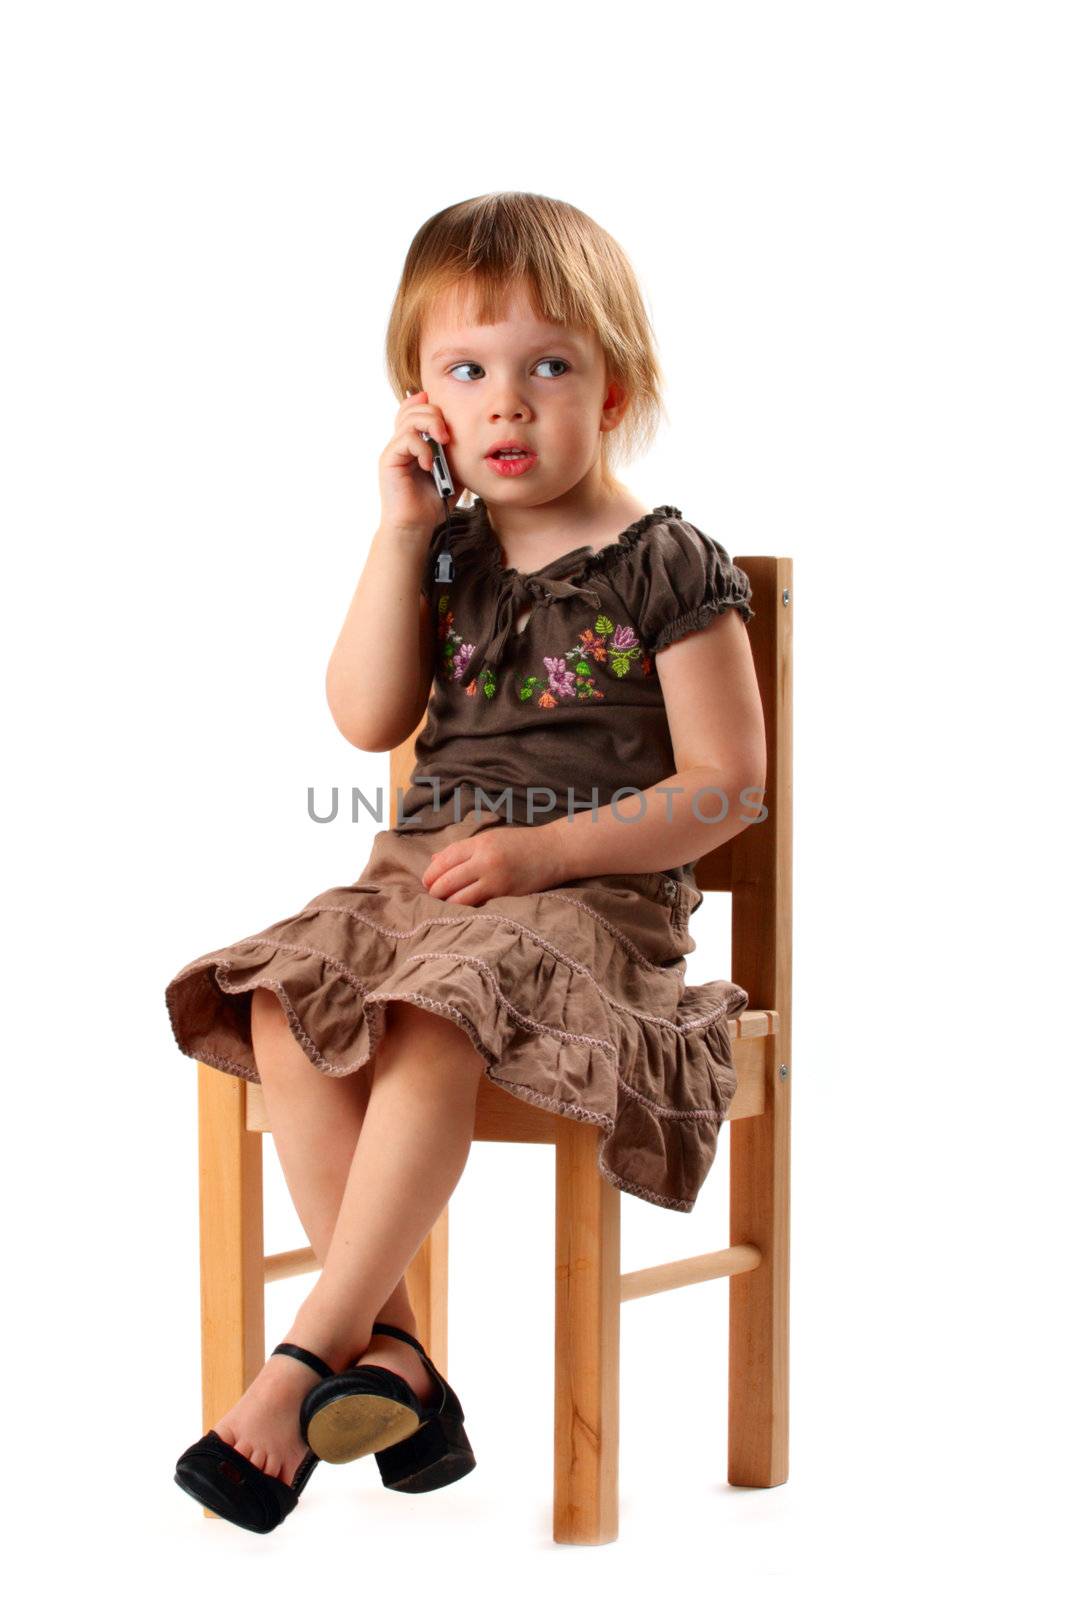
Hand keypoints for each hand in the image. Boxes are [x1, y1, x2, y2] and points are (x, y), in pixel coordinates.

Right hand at [378, 389, 465, 535]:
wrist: (417, 526)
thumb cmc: (433, 502)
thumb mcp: (453, 472)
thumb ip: (457, 452)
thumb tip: (472, 434)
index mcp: (415, 441)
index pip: (417, 408)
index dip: (432, 404)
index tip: (450, 417)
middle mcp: (402, 442)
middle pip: (414, 408)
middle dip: (436, 414)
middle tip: (448, 436)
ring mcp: (394, 450)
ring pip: (409, 419)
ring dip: (431, 426)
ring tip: (443, 443)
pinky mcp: (389, 460)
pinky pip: (406, 439)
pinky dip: (422, 448)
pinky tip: (429, 464)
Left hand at [421, 825, 566, 903]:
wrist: (555, 851)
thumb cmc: (521, 843)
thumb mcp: (490, 838)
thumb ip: (462, 849)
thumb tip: (434, 861)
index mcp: (480, 844)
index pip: (445, 860)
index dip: (431, 874)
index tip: (426, 882)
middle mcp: (486, 862)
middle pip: (447, 881)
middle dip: (435, 891)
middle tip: (432, 896)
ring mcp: (497, 881)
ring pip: (460, 899)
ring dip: (448, 904)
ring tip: (446, 905)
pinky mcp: (507, 897)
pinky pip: (479, 907)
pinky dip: (467, 909)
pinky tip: (463, 909)